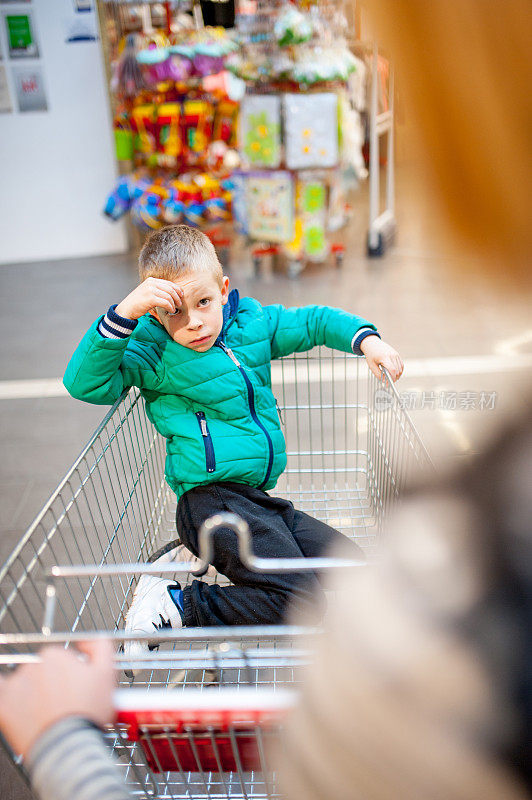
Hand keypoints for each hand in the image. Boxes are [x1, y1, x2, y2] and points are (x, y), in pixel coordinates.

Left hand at [0, 640, 114, 758]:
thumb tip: (85, 640)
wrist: (67, 746)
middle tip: (63, 703)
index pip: (61, 659)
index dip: (70, 673)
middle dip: (52, 683)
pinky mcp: (3, 704)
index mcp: (56, 656)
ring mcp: (16, 685)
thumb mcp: (108, 673)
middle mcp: (34, 666)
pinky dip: (9, 695)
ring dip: (33, 693)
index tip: (75, 688)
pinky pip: (2, 690)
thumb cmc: (86, 714)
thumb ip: (100, 646)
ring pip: (24, 683)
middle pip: (42, 670)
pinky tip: (17, 704)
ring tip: (46, 713)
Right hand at [115, 277, 183, 319]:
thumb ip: (157, 290)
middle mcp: (151, 283)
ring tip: (174, 308)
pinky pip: (166, 302)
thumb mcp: (147, 292)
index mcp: (151, 280)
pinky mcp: (150, 298)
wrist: (126, 309)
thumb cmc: (137, 303)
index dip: (177, 289)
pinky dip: (170, 307)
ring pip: (169, 296)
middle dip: (177, 296)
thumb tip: (171, 293)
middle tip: (179, 303)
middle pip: (170, 289)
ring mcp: (150, 290)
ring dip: (174, 303)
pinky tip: (170, 310)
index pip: (168, 283)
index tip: (181, 295)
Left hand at [360, 336, 403, 381]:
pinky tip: (395, 374)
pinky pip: (401, 364)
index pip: (392, 370)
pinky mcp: (397, 354)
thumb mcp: (371, 366)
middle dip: (394, 378)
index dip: (392, 378)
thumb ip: (378, 374)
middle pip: (397, 370)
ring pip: (400, 368)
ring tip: (392, 379)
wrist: (372, 343)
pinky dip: (399, 370)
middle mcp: (391, 355)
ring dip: (398, 375)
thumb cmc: (371, 355)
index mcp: (384, 357)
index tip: (389, 383)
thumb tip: (385, 381)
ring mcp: (395, 354)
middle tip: (390, 382)